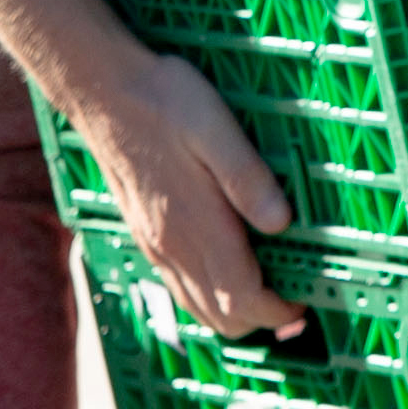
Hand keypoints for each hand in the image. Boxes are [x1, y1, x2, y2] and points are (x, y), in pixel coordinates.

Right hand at [52, 40, 304, 337]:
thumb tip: (282, 223)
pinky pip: (178, 285)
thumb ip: (249, 178)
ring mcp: (154, 242)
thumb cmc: (165, 102)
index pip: (241, 298)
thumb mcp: (217, 128)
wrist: (102, 90)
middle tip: (295, 298)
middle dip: (261, 318)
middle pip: (220, 315)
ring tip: (269, 292)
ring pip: (196, 305)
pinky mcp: (144, 232)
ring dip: (234, 311)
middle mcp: (172, 246)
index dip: (278, 311)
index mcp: (195, 226)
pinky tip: (225, 271)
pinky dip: (208, 295)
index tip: (306, 301)